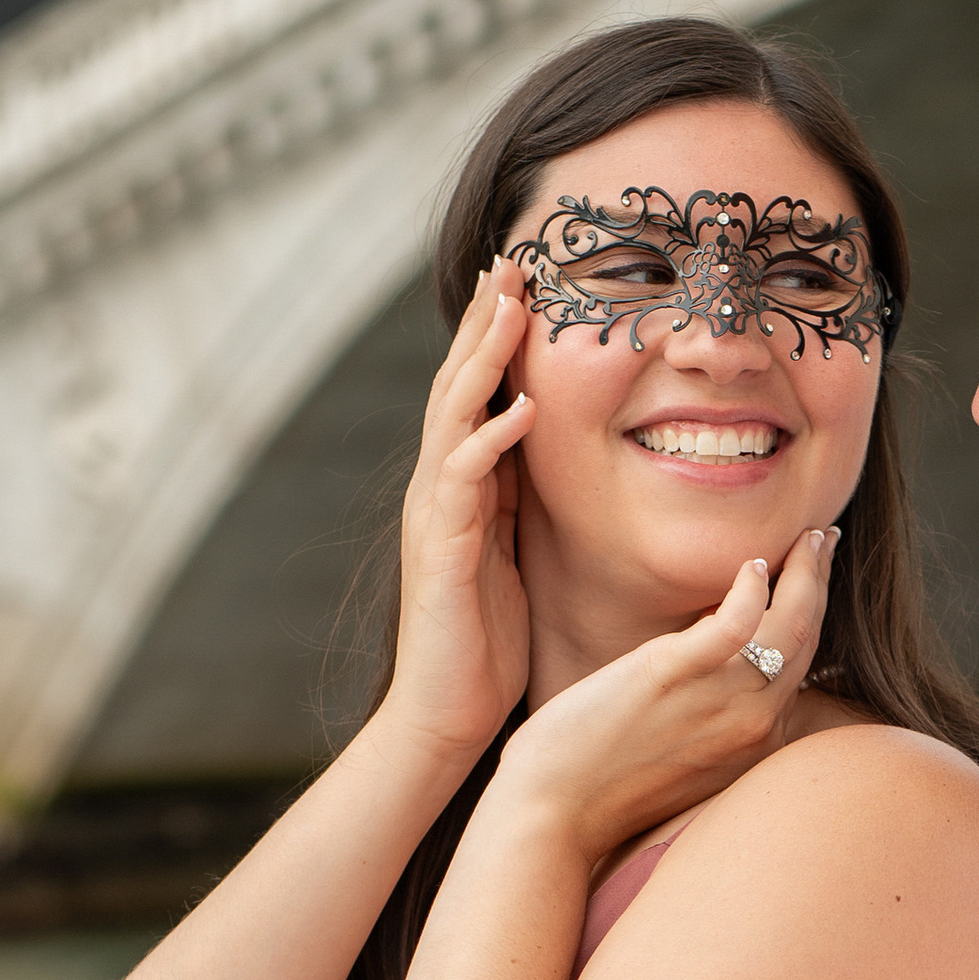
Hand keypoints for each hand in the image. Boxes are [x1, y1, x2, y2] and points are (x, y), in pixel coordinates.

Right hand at [383, 259, 536, 767]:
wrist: (447, 716)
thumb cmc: (486, 647)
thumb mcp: (513, 557)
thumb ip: (518, 504)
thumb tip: (543, 456)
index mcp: (462, 489)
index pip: (479, 395)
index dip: (498, 340)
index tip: (526, 284)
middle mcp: (440, 490)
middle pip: (459, 387)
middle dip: (485, 324)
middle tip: (511, 262)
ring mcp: (435, 516)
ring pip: (453, 417)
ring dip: (481, 359)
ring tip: (509, 307)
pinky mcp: (442, 550)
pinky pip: (463, 483)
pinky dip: (488, 442)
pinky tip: (517, 411)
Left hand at [493, 524, 836, 868]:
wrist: (552, 813)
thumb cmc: (600, 783)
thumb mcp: (678, 752)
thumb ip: (708, 712)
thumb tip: (710, 657)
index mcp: (755, 742)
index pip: (800, 666)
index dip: (813, 613)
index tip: (815, 574)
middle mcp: (753, 727)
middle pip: (806, 640)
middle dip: (822, 581)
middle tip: (823, 538)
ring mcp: (720, 703)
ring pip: (789, 626)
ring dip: (806, 573)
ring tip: (807, 536)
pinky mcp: (674, 676)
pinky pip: (736, 624)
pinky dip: (753, 589)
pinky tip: (752, 564)